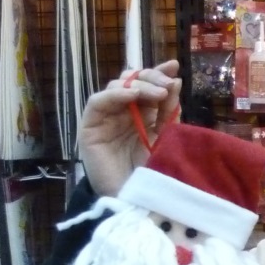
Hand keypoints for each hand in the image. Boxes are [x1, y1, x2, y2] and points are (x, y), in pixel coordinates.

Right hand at [78, 61, 180, 195]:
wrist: (134, 198)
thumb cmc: (150, 171)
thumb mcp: (166, 136)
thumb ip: (169, 110)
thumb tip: (175, 80)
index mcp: (142, 113)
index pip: (147, 85)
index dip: (159, 73)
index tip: (175, 66)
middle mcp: (123, 112)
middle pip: (132, 81)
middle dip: (151, 77)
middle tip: (168, 83)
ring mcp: (106, 118)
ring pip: (116, 87)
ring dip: (138, 85)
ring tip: (159, 93)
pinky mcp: (90, 127)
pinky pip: (98, 102)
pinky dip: (116, 95)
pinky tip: (132, 96)